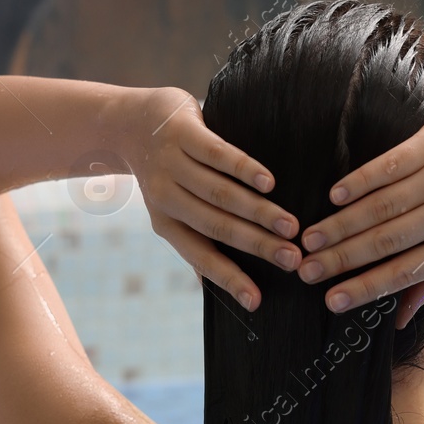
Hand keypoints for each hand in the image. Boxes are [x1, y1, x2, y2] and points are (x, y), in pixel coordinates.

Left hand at [125, 87, 298, 309]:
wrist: (131, 122)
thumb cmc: (164, 172)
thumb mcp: (170, 209)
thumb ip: (195, 240)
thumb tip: (216, 288)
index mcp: (166, 223)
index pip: (201, 257)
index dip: (228, 280)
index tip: (257, 301)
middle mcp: (166, 197)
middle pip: (217, 226)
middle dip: (257, 245)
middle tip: (292, 258)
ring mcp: (173, 164)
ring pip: (219, 194)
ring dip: (258, 212)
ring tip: (290, 226)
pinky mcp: (182, 133)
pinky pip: (216, 155)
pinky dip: (244, 170)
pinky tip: (269, 183)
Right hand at [294, 107, 423, 327]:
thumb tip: (398, 319)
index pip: (405, 272)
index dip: (365, 288)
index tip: (331, 301)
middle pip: (387, 240)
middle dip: (342, 259)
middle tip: (306, 271)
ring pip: (382, 204)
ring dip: (341, 224)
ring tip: (310, 239)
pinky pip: (389, 165)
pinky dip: (359, 182)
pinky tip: (334, 197)